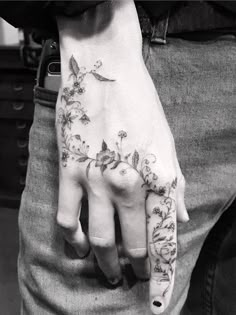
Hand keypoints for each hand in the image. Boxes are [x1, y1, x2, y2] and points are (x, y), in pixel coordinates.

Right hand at [55, 1, 188, 313]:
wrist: (105, 70)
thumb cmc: (140, 104)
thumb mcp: (167, 141)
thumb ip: (174, 182)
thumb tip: (181, 215)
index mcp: (156, 177)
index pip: (162, 235)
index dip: (161, 266)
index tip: (156, 286)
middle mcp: (127, 185)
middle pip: (131, 242)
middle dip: (133, 267)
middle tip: (132, 277)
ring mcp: (96, 180)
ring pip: (99, 238)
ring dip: (104, 261)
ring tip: (107, 272)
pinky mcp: (70, 170)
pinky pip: (67, 216)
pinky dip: (72, 237)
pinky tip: (77, 245)